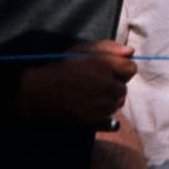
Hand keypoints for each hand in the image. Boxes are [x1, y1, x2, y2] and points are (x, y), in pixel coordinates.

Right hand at [15, 40, 136, 124]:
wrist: (37, 93)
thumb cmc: (59, 67)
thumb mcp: (81, 49)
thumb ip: (108, 47)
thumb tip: (130, 51)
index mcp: (105, 65)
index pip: (131, 68)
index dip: (121, 69)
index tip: (109, 71)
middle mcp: (107, 85)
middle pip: (123, 87)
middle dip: (113, 85)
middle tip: (94, 84)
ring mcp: (102, 105)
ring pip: (117, 103)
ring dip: (109, 100)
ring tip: (89, 96)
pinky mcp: (95, 121)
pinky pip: (112, 121)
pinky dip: (106, 117)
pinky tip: (93, 110)